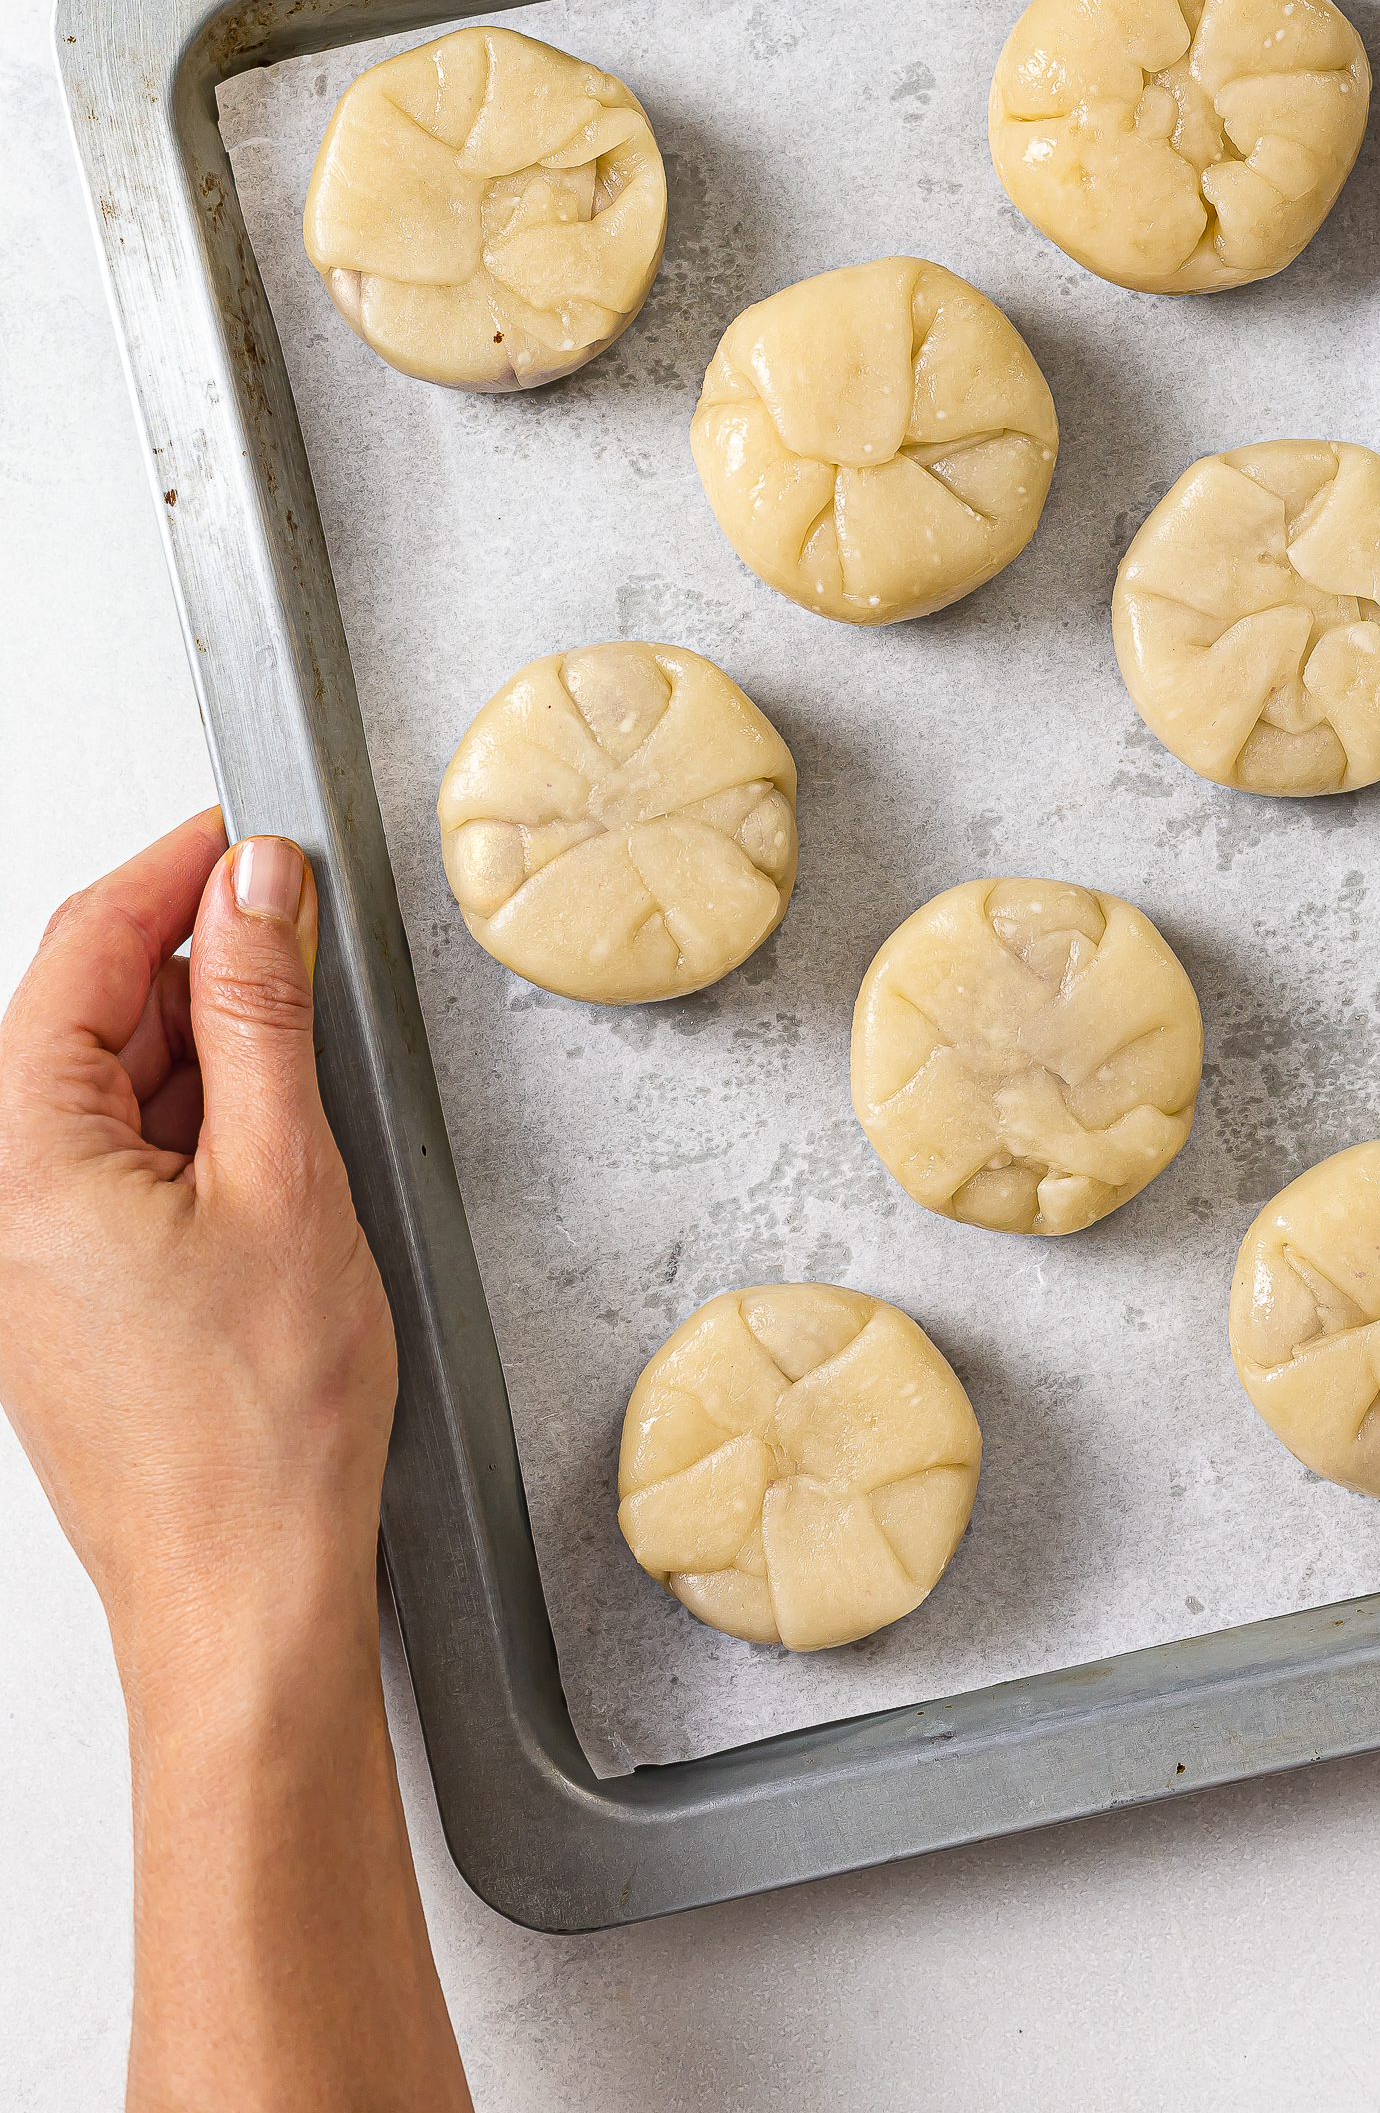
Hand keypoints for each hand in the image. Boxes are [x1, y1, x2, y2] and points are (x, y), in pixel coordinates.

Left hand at [0, 813, 467, 2109]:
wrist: (245, 1602)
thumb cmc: (262, 1431)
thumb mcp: (290, 1179)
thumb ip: (264, 1014)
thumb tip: (256, 888)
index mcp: (20, 1167)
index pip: (74, 957)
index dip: (165, 874)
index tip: (242, 833)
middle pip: (73, 1018)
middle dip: (181, 952)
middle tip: (292, 916)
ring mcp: (24, 1259)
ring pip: (96, 1091)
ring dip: (191, 1038)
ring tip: (297, 1026)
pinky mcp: (64, 1298)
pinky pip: (110, 1163)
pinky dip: (188, 1119)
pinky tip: (267, 1121)